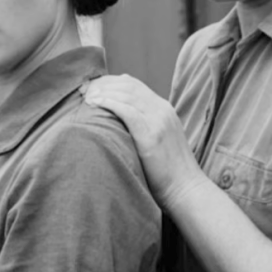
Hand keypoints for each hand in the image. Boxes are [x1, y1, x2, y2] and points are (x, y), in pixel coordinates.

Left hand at [81, 74, 199, 206]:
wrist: (186, 189)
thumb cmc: (169, 173)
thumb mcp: (159, 143)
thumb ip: (144, 128)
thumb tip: (119, 126)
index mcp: (164, 110)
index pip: (134, 85)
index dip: (110, 83)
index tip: (92, 89)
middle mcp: (162, 110)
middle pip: (128, 85)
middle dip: (103, 84)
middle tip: (84, 91)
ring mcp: (158, 120)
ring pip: (126, 93)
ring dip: (103, 92)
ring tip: (86, 98)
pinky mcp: (152, 133)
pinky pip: (126, 110)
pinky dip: (108, 103)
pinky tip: (95, 104)